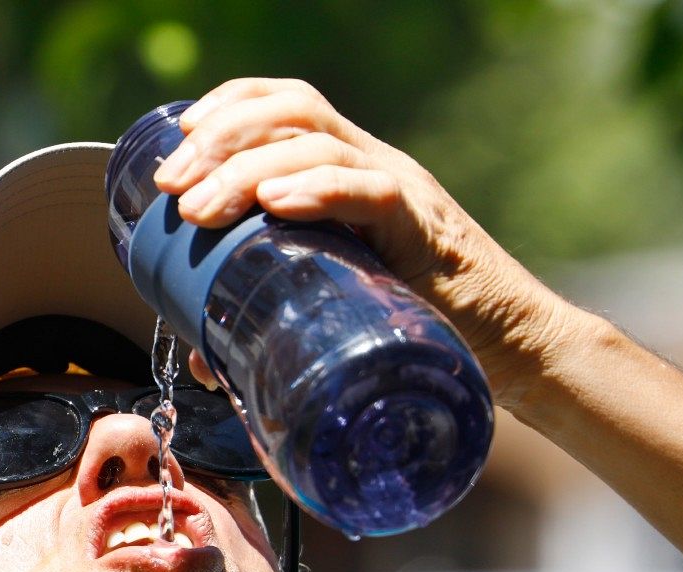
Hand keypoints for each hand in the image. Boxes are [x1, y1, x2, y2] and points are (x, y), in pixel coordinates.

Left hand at [154, 77, 582, 408]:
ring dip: (246, 169)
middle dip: (217, 138)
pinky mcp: (425, 230)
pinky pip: (372, 191)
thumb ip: (268, 320)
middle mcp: (372, 165)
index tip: (178, 141)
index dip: (227, 106)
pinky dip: (318, 190)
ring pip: (318, 142)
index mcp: (347, 171)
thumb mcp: (330, 309)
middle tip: (171, 186)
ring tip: (201, 209)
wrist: (510, 353)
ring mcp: (401, 190)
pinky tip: (276, 203)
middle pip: (290, 110)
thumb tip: (202, 357)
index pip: (285, 103)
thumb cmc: (417, 329)